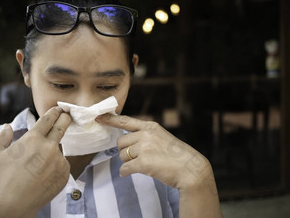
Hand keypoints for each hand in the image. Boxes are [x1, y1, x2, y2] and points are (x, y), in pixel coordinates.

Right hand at [0, 107, 70, 217]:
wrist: (12, 205)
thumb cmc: (0, 180)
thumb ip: (2, 137)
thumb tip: (8, 126)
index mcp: (33, 139)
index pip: (48, 119)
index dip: (54, 112)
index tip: (58, 109)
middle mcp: (49, 147)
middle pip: (62, 127)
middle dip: (65, 118)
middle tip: (67, 115)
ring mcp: (59, 161)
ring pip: (59, 150)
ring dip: (53, 152)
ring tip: (38, 165)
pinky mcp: (64, 174)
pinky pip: (62, 165)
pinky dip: (55, 167)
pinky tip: (43, 175)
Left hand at [96, 114, 214, 191]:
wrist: (191, 169)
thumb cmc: (177, 155)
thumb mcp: (162, 137)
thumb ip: (145, 135)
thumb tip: (126, 142)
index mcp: (150, 127)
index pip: (125, 121)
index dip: (110, 119)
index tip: (98, 117)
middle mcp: (146, 134)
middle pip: (120, 142)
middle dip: (125, 151)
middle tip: (138, 157)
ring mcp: (145, 148)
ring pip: (122, 155)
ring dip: (128, 162)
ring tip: (143, 164)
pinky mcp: (144, 162)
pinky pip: (124, 168)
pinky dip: (125, 172)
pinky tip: (131, 172)